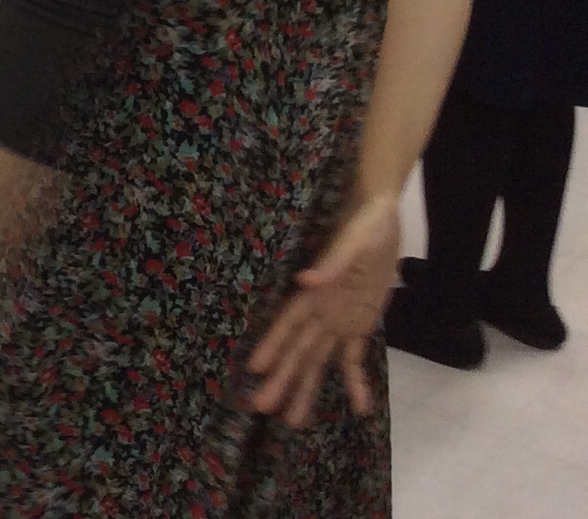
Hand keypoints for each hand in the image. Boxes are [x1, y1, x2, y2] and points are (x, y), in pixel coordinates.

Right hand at [246, 194, 401, 428]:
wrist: (381, 213)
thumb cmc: (364, 220)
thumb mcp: (354, 238)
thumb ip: (332, 261)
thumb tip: (305, 281)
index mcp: (316, 292)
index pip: (289, 323)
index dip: (272, 345)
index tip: (255, 369)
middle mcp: (321, 310)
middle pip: (298, 350)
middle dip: (282, 378)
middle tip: (264, 408)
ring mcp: (339, 319)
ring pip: (318, 361)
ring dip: (306, 388)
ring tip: (294, 422)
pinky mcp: (360, 323)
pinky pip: (353, 358)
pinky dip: (354, 382)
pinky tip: (359, 407)